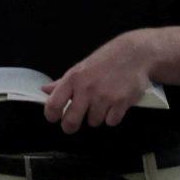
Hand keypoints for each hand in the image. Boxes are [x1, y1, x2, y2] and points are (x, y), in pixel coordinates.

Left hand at [40, 33, 155, 133]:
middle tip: (74, 123)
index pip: (53, 105)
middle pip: (71, 121)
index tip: (55, 117)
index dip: (52, 115)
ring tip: (103, 103)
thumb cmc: (106, 60)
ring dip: (97, 116)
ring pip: (93, 122)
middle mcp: (86, 88)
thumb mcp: (81, 68)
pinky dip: (113, 116)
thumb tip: (44, 90)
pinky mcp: (121, 102)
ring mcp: (104, 96)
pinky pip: (111, 121)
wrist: (135, 54)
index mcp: (73, 79)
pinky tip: (115, 104)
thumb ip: (63, 83)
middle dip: (71, 126)